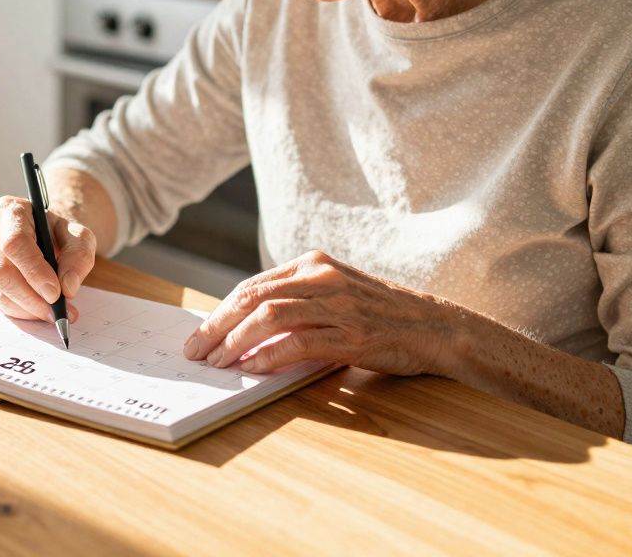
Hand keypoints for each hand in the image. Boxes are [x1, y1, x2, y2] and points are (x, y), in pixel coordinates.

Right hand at [0, 195, 96, 323]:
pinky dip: (19, 311)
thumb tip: (67, 287)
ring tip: (53, 312)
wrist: (44, 235)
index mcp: (10, 210)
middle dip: (31, 298)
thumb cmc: (59, 233)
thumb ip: (79, 257)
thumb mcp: (79, 237)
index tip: (55, 293)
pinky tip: (38, 308)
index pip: (15, 243)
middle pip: (1, 271)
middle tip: (57, 312)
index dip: (34, 271)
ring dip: (28, 309)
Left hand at [182, 251, 468, 376]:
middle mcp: (321, 277)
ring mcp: (337, 304)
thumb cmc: (380, 315)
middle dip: (216, 325)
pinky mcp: (352, 333)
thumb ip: (296, 302)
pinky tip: (252, 368)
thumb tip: (245, 329)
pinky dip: (270, 356)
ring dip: (235, 341)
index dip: (220, 311)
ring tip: (217, 362)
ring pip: (269, 315)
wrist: (436, 326)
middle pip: (252, 297)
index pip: (252, 286)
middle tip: (196, 350)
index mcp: (313, 263)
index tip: (200, 334)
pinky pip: (299, 342)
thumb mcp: (335, 293)